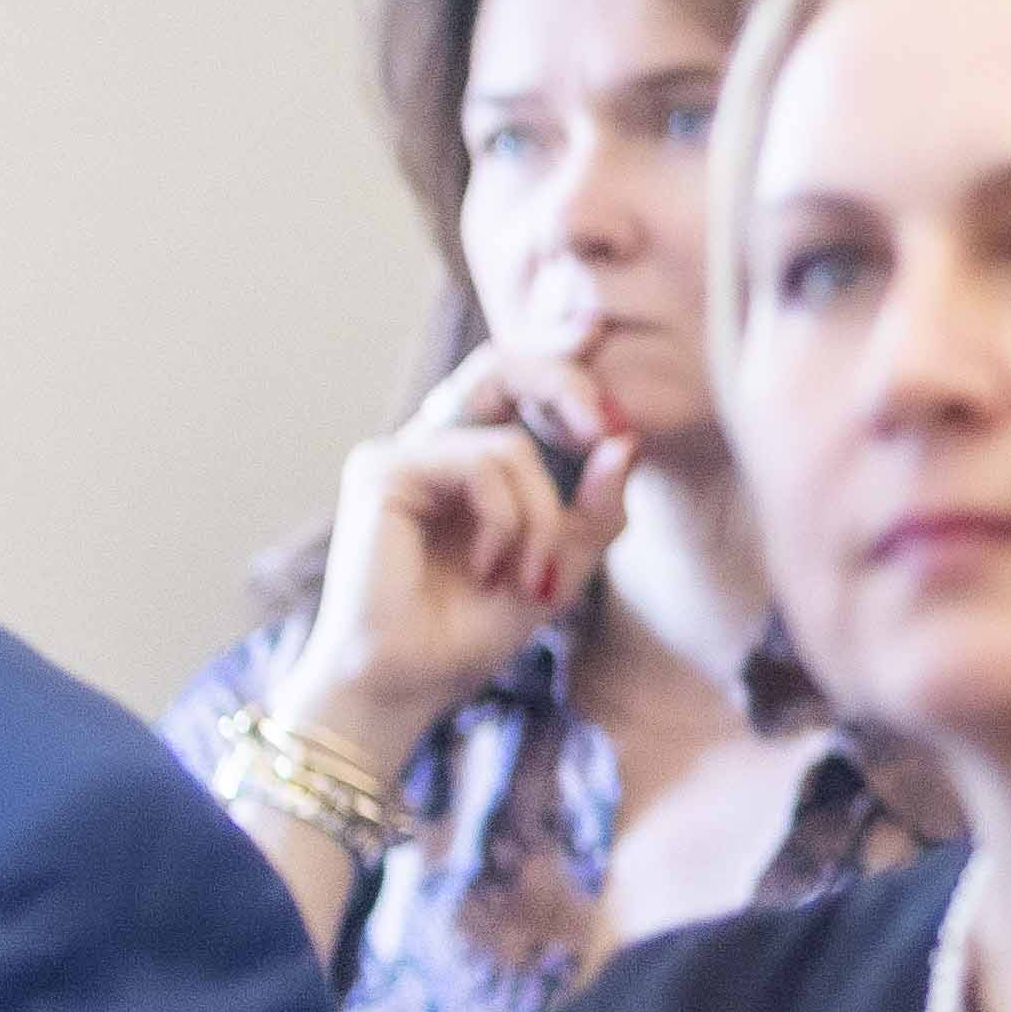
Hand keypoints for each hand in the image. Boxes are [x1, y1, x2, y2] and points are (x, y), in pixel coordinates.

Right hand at [281, 348, 629, 754]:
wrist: (410, 684)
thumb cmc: (471, 630)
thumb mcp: (561, 566)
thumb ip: (597, 508)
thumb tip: (627, 441)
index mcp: (469, 458)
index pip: (516, 380)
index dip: (556, 351)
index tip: (594, 327)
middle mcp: (433, 445)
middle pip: (504, 367)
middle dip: (566, 387)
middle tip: (606, 430)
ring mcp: (403, 454)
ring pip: (513, 445)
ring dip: (543, 517)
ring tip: (532, 577)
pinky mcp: (383, 470)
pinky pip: (482, 466)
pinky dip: (507, 522)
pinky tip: (490, 570)